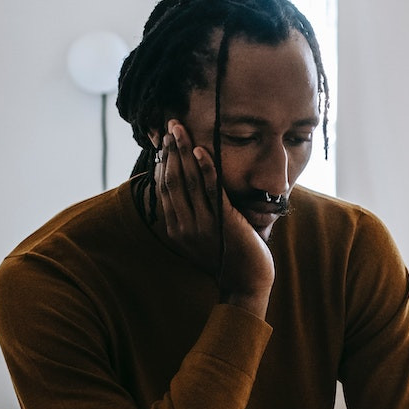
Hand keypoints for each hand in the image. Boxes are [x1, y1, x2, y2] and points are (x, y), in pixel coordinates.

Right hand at [155, 120, 273, 313]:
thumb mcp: (202, 235)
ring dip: (183, 152)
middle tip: (170, 126)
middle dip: (170, 151)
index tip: (163, 142)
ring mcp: (202, 225)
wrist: (246, 282)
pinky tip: (201, 149)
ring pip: (188, 181)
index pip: (162, 189)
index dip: (162, 162)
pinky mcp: (222, 223)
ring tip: (179, 129)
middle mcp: (183, 226)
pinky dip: (206, 168)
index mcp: (175, 228)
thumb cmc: (228, 256)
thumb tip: (187, 187)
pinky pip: (211, 190)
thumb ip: (192, 213)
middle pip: (171, 181)